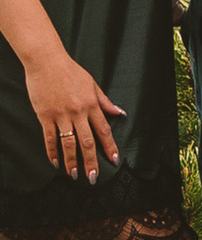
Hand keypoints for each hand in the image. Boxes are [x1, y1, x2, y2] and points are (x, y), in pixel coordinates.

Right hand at [23, 50, 122, 182]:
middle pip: (87, 142)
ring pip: (68, 143)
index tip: (114, 161)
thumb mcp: (92, 84)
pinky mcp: (45, 116)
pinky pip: (50, 137)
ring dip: (72, 161)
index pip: (104, 130)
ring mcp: (60, 115)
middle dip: (91, 162)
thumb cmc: (70, 71)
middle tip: (93, 177)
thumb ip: (104, 101)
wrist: (46, 62)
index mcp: (92, 105)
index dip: (110, 147)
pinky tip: (55, 162)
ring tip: (74, 175)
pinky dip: (52, 152)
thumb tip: (120, 113)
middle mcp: (78, 112)